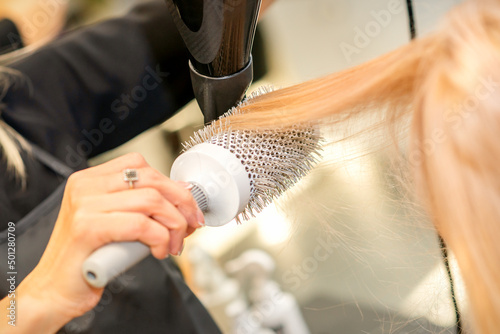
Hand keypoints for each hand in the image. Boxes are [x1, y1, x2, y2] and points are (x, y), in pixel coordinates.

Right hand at [6, 153, 203, 331]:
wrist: (54, 290)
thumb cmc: (88, 258)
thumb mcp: (119, 223)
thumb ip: (144, 206)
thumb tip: (183, 192)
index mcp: (90, 179)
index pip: (140, 164)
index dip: (171, 184)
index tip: (188, 207)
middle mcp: (84, 186)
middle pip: (151, 179)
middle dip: (182, 203)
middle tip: (191, 225)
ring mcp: (84, 205)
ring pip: (151, 200)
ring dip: (174, 225)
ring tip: (173, 244)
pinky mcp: (87, 228)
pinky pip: (140, 224)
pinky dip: (160, 238)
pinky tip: (158, 252)